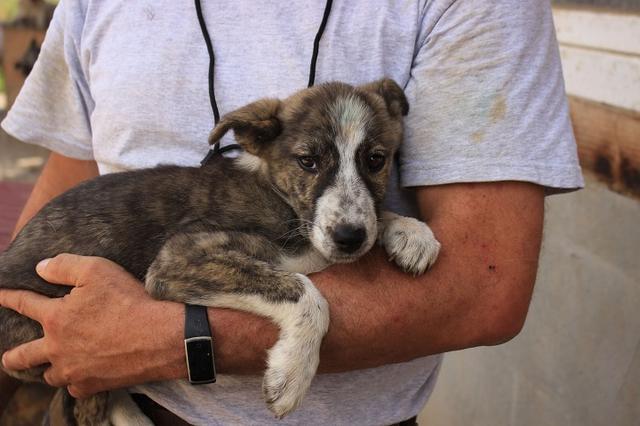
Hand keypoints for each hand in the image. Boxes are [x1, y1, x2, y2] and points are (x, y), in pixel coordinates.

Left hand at [0, 254, 184, 397]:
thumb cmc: (130, 301)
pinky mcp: (92, 385)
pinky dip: (75, 381)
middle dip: (11, 356)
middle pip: (22, 356)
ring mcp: (73, 370)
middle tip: (7, 358)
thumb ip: (65, 266)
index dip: (8, 297)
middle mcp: (58, 348)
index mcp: (56, 318)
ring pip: (49, 375)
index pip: (24, 304)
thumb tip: (41, 267)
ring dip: (47, 369)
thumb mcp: (98, 270)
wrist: (159, 337)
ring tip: (51, 366)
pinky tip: (81, 375)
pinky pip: (74, 388)